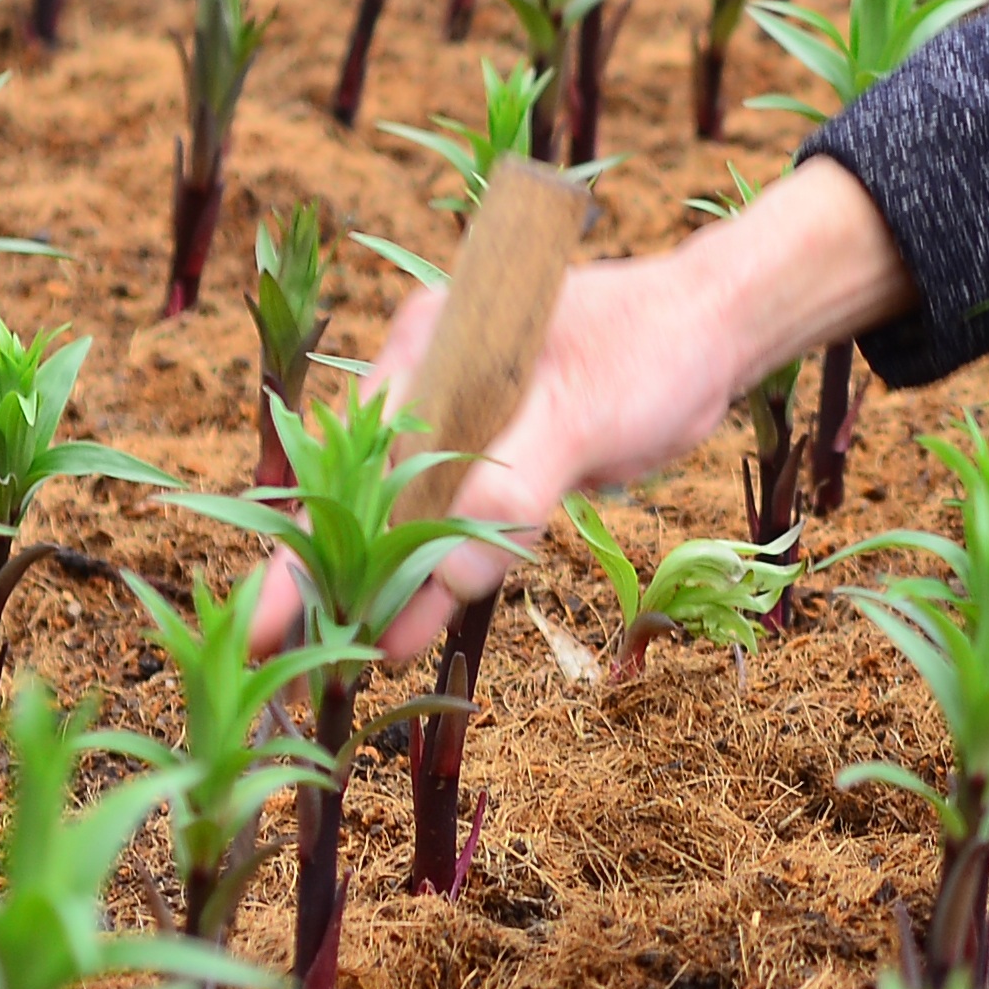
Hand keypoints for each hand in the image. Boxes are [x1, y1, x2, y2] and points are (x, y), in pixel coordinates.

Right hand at [254, 160, 912, 662]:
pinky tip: (422, 618)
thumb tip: (441, 585)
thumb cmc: (654, 348)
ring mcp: (461, 415)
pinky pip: (455, 519)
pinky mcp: (498, 451)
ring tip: (364, 652)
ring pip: (410, 516)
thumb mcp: (581, 416)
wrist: (718, 331)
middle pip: (364, 494)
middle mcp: (428, 378)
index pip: (350, 461)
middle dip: (336, 575)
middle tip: (285, 657)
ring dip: (393, 582)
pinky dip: (443, 567)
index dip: (309, 547)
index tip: (270, 618)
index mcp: (427, 346)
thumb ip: (509, 494)